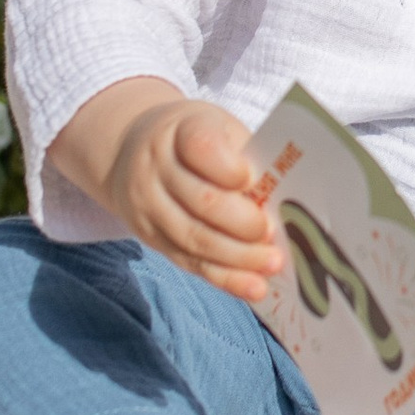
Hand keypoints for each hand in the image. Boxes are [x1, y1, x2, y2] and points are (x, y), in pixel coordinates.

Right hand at [107, 97, 281, 300]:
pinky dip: (225, 278)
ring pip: (195, 239)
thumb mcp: (217, 127)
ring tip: (272, 264)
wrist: (130, 149)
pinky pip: (190, 262)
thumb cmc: (192, 138)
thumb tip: (285, 199)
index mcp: (180, 130)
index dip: (229, 169)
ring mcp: (149, 205)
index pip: (201, 148)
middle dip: (242, 224)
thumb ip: (245, 156)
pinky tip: (253, 287)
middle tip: (271, 233)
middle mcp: (157, 168)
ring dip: (238, 258)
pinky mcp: (151, 238)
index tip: (251, 180)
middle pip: (201, 202)